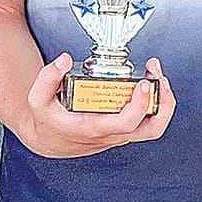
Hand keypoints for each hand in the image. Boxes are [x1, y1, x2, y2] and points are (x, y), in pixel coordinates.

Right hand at [15, 55, 174, 158]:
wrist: (49, 141)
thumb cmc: (48, 120)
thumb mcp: (38, 100)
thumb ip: (47, 77)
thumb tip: (63, 60)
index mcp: (92, 128)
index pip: (125, 123)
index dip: (139, 104)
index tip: (143, 83)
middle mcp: (111, 134)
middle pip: (151, 129)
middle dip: (164, 102)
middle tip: (159, 77)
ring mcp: (119, 134)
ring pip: (154, 127)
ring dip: (164, 103)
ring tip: (159, 78)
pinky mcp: (123, 129)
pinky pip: (147, 121)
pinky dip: (155, 103)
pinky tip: (150, 84)